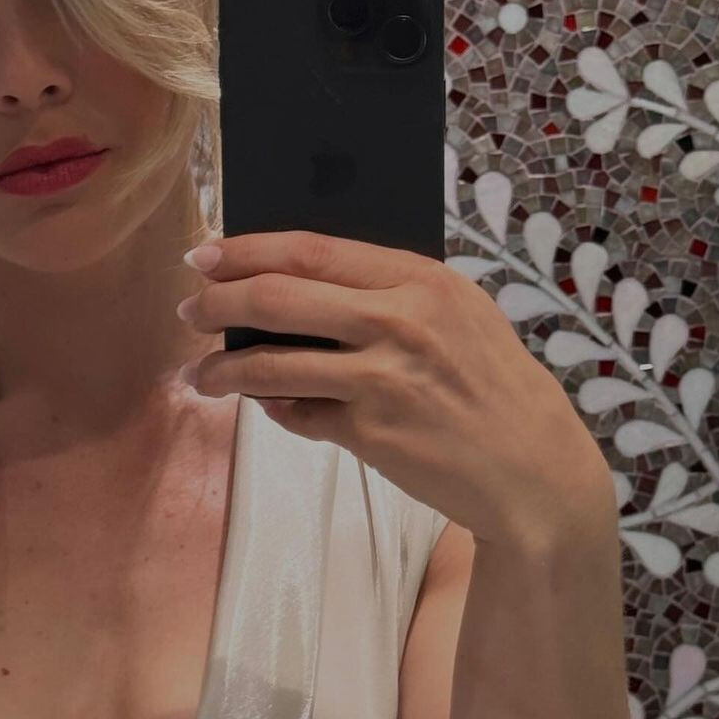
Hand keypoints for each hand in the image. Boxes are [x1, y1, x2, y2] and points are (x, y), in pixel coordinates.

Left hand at [179, 230, 612, 547]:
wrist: (531, 469)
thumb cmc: (493, 387)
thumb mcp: (457, 316)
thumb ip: (388, 296)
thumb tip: (301, 290)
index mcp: (419, 280)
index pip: (311, 251)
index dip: (246, 249)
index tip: (204, 253)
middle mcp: (398, 321)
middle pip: (277, 299)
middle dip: (216, 302)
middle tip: (187, 311)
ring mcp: (382, 379)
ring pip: (272, 365)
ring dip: (223, 370)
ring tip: (200, 376)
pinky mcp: (370, 433)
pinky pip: (298, 416)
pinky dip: (276, 412)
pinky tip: (269, 410)